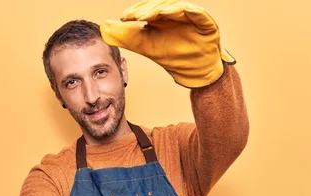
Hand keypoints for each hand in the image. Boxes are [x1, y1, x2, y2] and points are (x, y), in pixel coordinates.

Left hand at [100, 0, 234, 87]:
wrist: (195, 73)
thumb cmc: (173, 56)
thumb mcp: (145, 46)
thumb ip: (125, 37)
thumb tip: (104, 28)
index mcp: (162, 17)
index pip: (147, 9)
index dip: (135, 12)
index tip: (124, 18)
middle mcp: (176, 14)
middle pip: (160, 5)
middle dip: (145, 9)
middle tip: (133, 16)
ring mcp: (191, 17)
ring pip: (176, 6)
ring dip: (162, 8)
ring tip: (147, 15)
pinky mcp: (206, 23)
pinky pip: (198, 13)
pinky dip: (187, 10)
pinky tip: (176, 10)